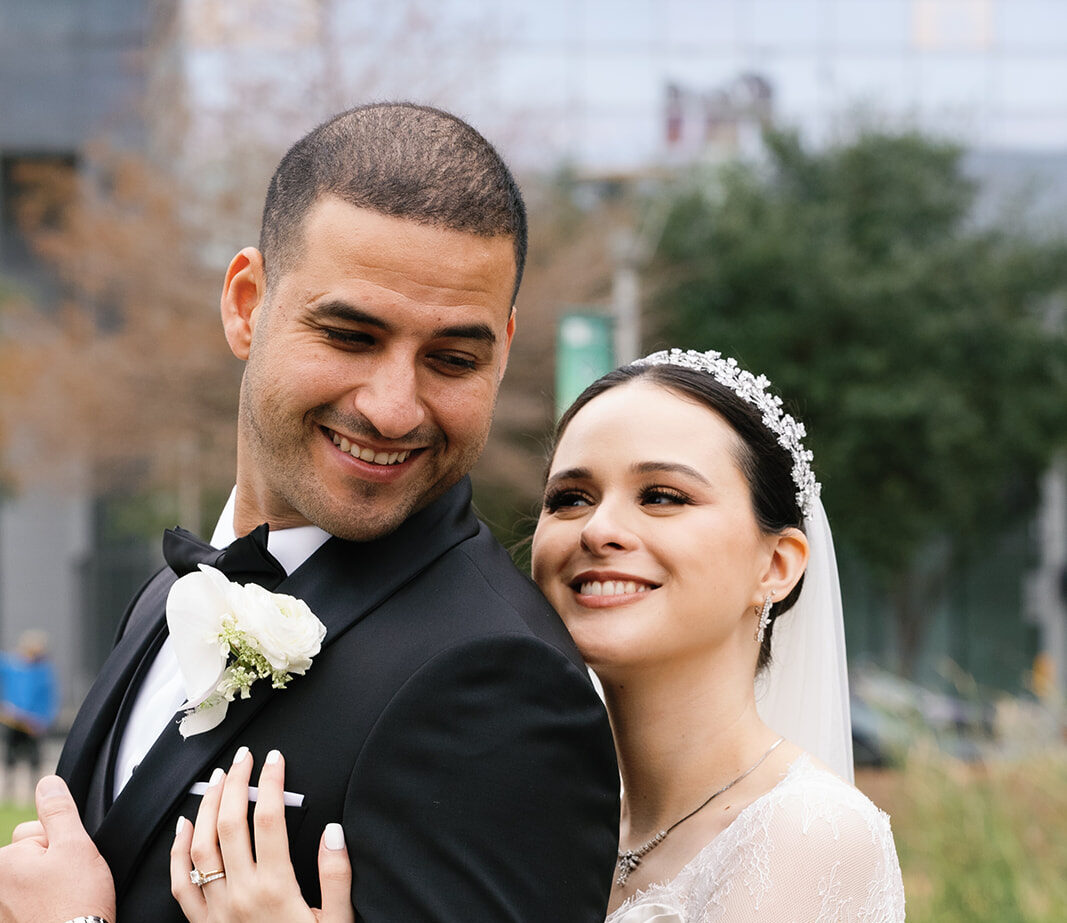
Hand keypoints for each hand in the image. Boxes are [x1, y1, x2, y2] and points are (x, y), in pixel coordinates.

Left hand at [0, 775, 115, 922]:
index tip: (72, 864)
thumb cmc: (76, 903)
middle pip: (33, 854)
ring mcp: (3, 908)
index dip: (63, 841)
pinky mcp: (13, 921)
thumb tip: (47, 784)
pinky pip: (33, 901)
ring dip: (52, 885)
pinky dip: (46, 905)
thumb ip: (59, 811)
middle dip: (54, 862)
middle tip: (73, 882)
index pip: (37, 830)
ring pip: (35, 879)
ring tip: (69, 900)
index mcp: (5, 861)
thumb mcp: (75, 846)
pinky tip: (60, 912)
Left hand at [170, 748, 353, 922]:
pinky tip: (183, 825)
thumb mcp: (336, 922)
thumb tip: (333, 830)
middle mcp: (240, 894)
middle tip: (244, 758)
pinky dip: (177, 849)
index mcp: (275, 888)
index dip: (271, 782)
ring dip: (206, 805)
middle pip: (229, 823)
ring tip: (217, 779)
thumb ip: (336, 875)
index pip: (269, 818)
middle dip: (235, 782)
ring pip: (199, 845)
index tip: (275, 760)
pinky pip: (180, 882)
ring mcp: (215, 909)